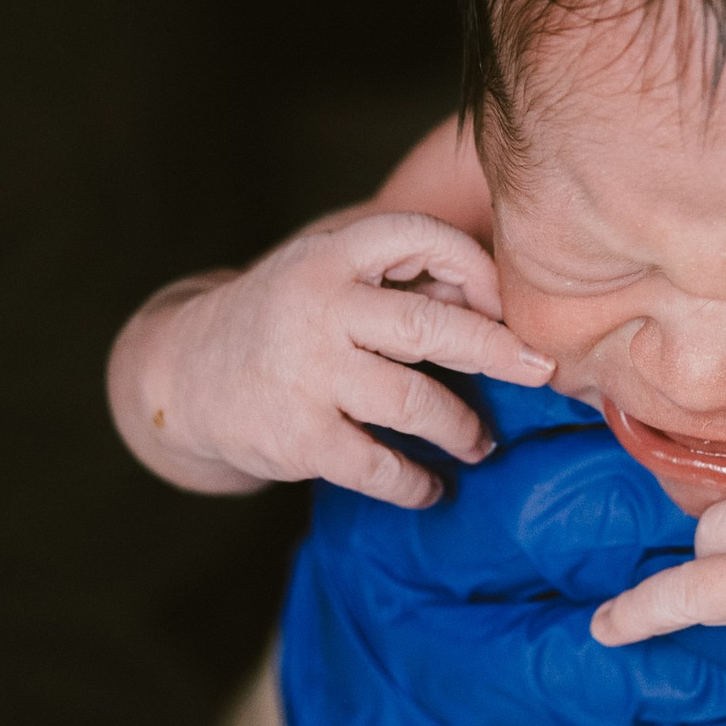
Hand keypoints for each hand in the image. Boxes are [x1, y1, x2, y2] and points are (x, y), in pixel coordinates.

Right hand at [115, 206, 553, 507]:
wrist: (184, 373)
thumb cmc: (285, 320)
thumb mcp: (327, 277)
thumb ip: (403, 280)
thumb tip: (500, 304)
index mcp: (330, 257)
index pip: (417, 237)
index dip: (475, 267)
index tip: (506, 306)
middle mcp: (318, 308)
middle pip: (431, 326)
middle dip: (499, 353)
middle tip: (541, 373)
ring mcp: (307, 374)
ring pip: (416, 404)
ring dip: (463, 429)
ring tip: (481, 443)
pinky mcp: (299, 437)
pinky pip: (381, 467)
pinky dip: (417, 483)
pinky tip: (431, 487)